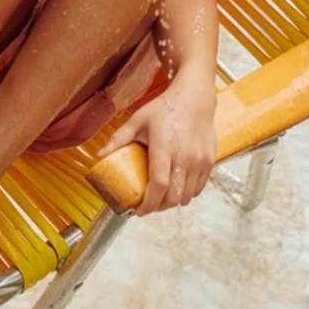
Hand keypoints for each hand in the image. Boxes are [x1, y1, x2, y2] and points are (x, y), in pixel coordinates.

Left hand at [96, 75, 216, 215]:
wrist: (195, 98)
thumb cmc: (165, 108)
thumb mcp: (138, 120)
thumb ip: (119, 139)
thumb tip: (99, 156)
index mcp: (164, 146)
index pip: (158, 184)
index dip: (148, 203)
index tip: (138, 210)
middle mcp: (184, 156)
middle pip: (173, 196)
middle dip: (158, 207)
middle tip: (147, 206)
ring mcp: (199, 160)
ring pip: (186, 195)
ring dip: (172, 202)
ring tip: (161, 198)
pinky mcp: (209, 161)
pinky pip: (198, 188)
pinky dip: (186, 194)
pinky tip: (176, 188)